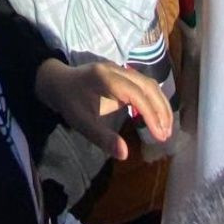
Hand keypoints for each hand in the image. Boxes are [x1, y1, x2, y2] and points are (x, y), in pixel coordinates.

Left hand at [35, 58, 172, 160]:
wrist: (58, 82)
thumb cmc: (70, 103)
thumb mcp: (82, 122)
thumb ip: (103, 137)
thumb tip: (124, 154)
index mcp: (105, 78)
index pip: (136, 94)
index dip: (151, 114)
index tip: (160, 136)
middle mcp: (116, 70)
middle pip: (147, 85)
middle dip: (161, 110)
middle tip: (166, 135)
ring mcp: (120, 70)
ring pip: (149, 83)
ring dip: (161, 104)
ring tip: (165, 128)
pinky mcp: (123, 75)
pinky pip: (144, 84)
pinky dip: (155, 99)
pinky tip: (158, 116)